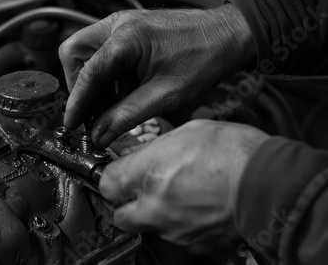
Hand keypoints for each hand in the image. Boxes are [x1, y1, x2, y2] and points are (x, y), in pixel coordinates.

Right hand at [59, 4, 253, 147]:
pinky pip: (104, 50)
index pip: (86, 73)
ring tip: (116, 102)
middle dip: (79, 83)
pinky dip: (108, 73)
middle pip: (74, 53)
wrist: (230, 34)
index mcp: (125, 38)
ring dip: (94, 79)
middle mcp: (117, 24)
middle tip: (94, 109)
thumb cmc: (205, 58)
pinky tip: (126, 90)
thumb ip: (126, 116)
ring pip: (87, 51)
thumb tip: (99, 135)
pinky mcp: (130, 29)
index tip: (71, 124)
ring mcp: (123, 24)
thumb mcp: (165, 95)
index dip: (76, 103)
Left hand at [99, 120, 269, 253]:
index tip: (120, 173)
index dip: (112, 178)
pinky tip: (197, 208)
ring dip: (156, 214)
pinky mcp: (195, 244)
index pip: (107, 184)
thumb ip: (157, 150)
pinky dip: (180, 226)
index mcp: (149, 173)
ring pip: (148, 227)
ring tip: (181, 195)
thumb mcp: (186, 132)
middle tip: (143, 190)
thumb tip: (144, 157)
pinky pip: (177, 237)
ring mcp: (174, 229)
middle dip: (127, 204)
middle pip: (120, 215)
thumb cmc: (232, 150)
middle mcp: (155, 205)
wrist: (268, 181)